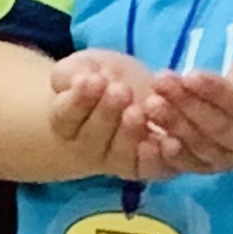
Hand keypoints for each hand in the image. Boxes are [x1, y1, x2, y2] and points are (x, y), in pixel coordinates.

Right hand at [46, 49, 171, 179]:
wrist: (132, 95)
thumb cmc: (102, 77)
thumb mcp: (84, 66)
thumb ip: (72, 72)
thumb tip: (79, 79)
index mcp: (65, 124)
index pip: (66, 116)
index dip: (79, 99)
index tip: (93, 79)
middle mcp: (86, 149)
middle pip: (92, 137)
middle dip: (107, 113)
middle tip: (120, 90)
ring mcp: (115, 161)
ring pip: (119, 154)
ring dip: (129, 134)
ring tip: (138, 111)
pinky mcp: (144, 166)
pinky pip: (147, 167)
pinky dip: (156, 157)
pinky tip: (167, 140)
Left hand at [133, 34, 232, 177]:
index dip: (218, 92)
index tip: (190, 74)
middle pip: (221, 127)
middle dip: (188, 104)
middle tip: (160, 82)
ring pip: (204, 146)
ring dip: (175, 125)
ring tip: (150, 103)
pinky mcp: (215, 166)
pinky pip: (195, 165)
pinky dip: (176, 158)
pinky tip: (155, 141)